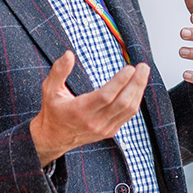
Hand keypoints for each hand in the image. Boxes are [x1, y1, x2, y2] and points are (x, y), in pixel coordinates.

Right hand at [29, 50, 149, 166]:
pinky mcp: (110, 131)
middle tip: (143, 66)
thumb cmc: (53, 111)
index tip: (130, 68)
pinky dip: (135, 100)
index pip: (105, 96)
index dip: (120, 82)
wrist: (54, 138)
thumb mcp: (49, 89)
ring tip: (143, 73)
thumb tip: (69, 54)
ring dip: (138, 90)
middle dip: (136, 83)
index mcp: (79, 111)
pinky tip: (137, 87)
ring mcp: (104, 128)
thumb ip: (59, 71)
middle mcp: (94, 122)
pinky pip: (127, 116)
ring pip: (128, 110)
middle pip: (122, 103)